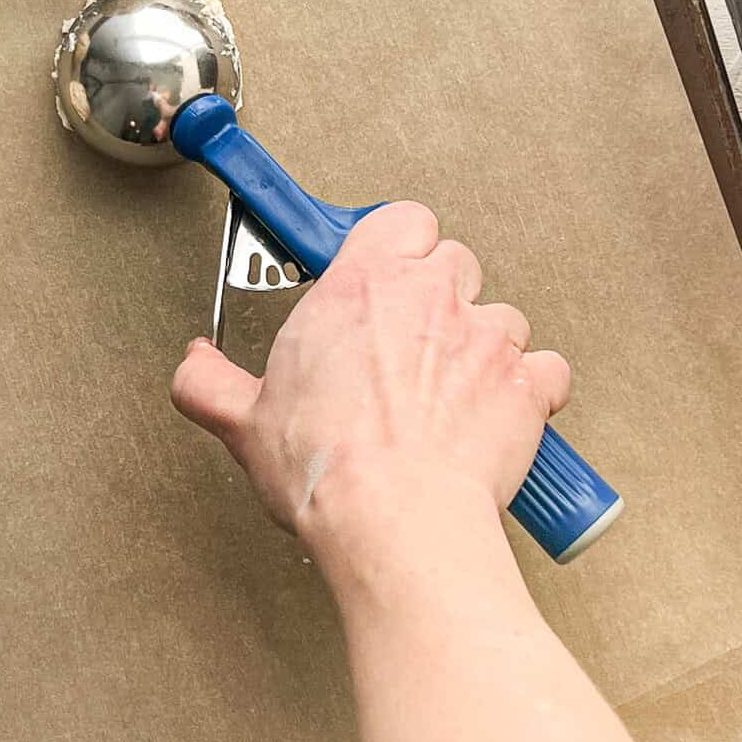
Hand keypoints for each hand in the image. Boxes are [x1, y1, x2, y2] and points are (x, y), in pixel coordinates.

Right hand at [171, 202, 569, 566]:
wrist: (398, 523)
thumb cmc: (331, 470)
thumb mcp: (242, 422)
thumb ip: (209, 381)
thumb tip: (195, 365)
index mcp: (361, 287)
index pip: (398, 219)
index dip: (396, 243)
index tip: (383, 269)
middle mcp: (430, 297)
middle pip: (454, 261)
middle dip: (439, 295)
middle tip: (411, 342)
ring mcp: (486, 338)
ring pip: (503, 315)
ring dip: (483, 345)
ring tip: (451, 391)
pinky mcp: (528, 384)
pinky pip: (547, 369)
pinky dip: (531, 390)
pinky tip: (501, 414)